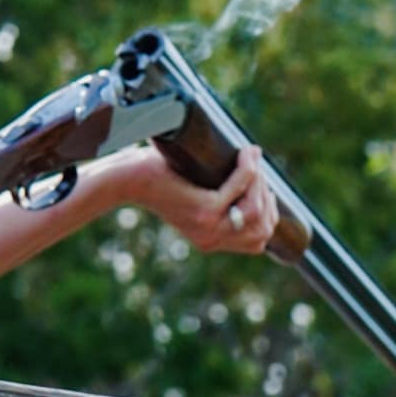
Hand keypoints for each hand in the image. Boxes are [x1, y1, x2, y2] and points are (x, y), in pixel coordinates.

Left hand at [128, 143, 277, 254]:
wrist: (126, 179)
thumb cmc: (157, 177)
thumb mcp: (190, 194)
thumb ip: (215, 195)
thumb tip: (251, 172)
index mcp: (210, 240)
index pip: (257, 242)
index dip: (269, 215)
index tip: (264, 189)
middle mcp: (211, 239)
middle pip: (262, 228)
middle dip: (268, 197)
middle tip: (257, 171)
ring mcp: (209, 226)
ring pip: (256, 210)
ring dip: (260, 181)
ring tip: (251, 159)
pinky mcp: (203, 208)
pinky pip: (239, 189)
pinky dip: (248, 169)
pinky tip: (245, 155)